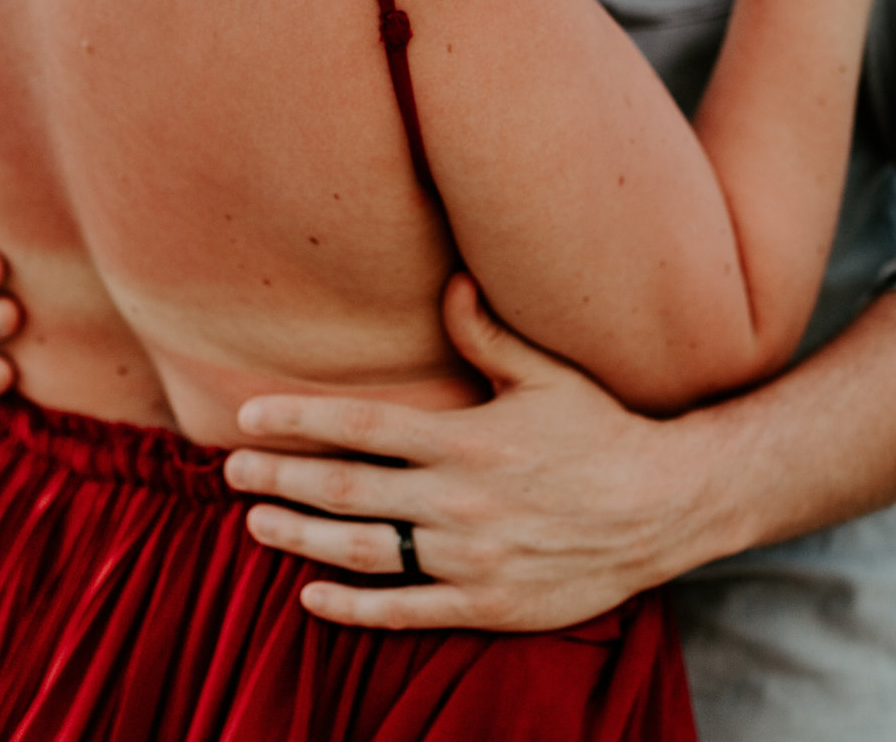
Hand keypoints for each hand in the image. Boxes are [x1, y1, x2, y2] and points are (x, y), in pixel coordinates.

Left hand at [222, 277, 732, 630]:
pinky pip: (406, 610)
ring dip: (300, 537)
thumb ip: (489, 335)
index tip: (248, 417)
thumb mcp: (549, 375)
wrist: (666, 507)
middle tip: (229, 470)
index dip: (299, 421)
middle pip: (347, 490)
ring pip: (363, 551)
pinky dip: (352, 607)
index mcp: (468, 439)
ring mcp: (473, 558)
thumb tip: (449, 285)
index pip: (362, 428)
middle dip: (281, 477)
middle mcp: (462, 501)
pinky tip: (309, 596)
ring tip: (254, 523)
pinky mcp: (490, 604)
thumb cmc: (604, 432)